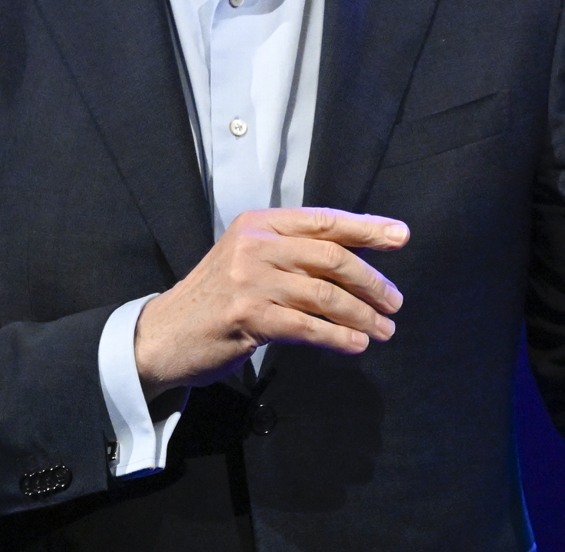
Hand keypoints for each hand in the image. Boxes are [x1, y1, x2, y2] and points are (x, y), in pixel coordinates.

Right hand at [134, 206, 408, 396]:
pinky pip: (307, 327)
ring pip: (324, 294)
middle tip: (394, 302)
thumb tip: (353, 260)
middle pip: (331, 257)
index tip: (400, 236)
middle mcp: (255, 245)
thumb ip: (292, 252)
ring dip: (361, 315)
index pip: (323, 220)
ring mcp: (250, 281)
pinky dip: (338, 337)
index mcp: (259, 223)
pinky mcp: (248, 318)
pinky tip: (355, 345)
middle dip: (371, 280)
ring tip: (383, 330)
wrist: (164, 334)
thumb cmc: (216, 297)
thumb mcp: (249, 258)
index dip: (366, 228)